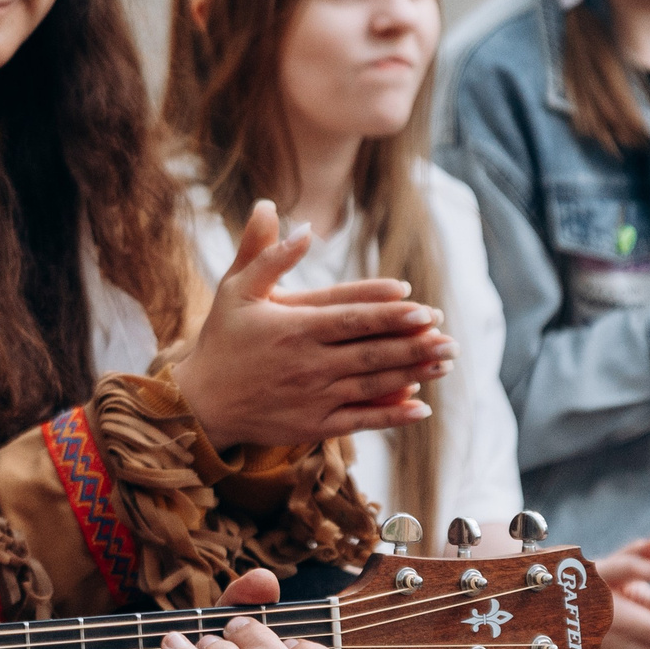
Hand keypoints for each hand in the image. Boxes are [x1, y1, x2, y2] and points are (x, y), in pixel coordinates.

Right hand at [174, 200, 453, 450]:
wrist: (200, 403)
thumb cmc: (221, 340)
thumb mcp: (235, 289)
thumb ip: (265, 253)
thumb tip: (298, 223)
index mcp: (294, 327)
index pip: (352, 318)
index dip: (390, 314)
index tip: (423, 308)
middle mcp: (309, 363)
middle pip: (372, 352)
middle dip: (415, 345)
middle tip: (449, 338)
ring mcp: (314, 397)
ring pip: (374, 384)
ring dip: (413, 374)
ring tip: (445, 364)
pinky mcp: (314, 425)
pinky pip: (361, 420)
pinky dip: (393, 414)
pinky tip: (421, 407)